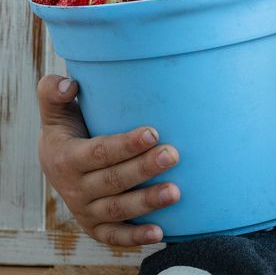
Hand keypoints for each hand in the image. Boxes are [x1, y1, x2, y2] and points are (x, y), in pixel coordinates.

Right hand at [37, 74, 180, 246]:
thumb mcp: (55, 110)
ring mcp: (86, 210)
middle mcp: (75, 188)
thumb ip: (54, 92)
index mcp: (67, 158)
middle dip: (144, 169)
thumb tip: (70, 84)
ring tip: (175, 192)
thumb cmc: (66, 128)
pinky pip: (114, 236)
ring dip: (146, 202)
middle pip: (113, 181)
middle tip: (173, 155)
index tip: (153, 132)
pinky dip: (134, 238)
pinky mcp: (95, 226)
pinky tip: (159, 233)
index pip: (99, 152)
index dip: (125, 145)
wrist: (55, 163)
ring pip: (117, 210)